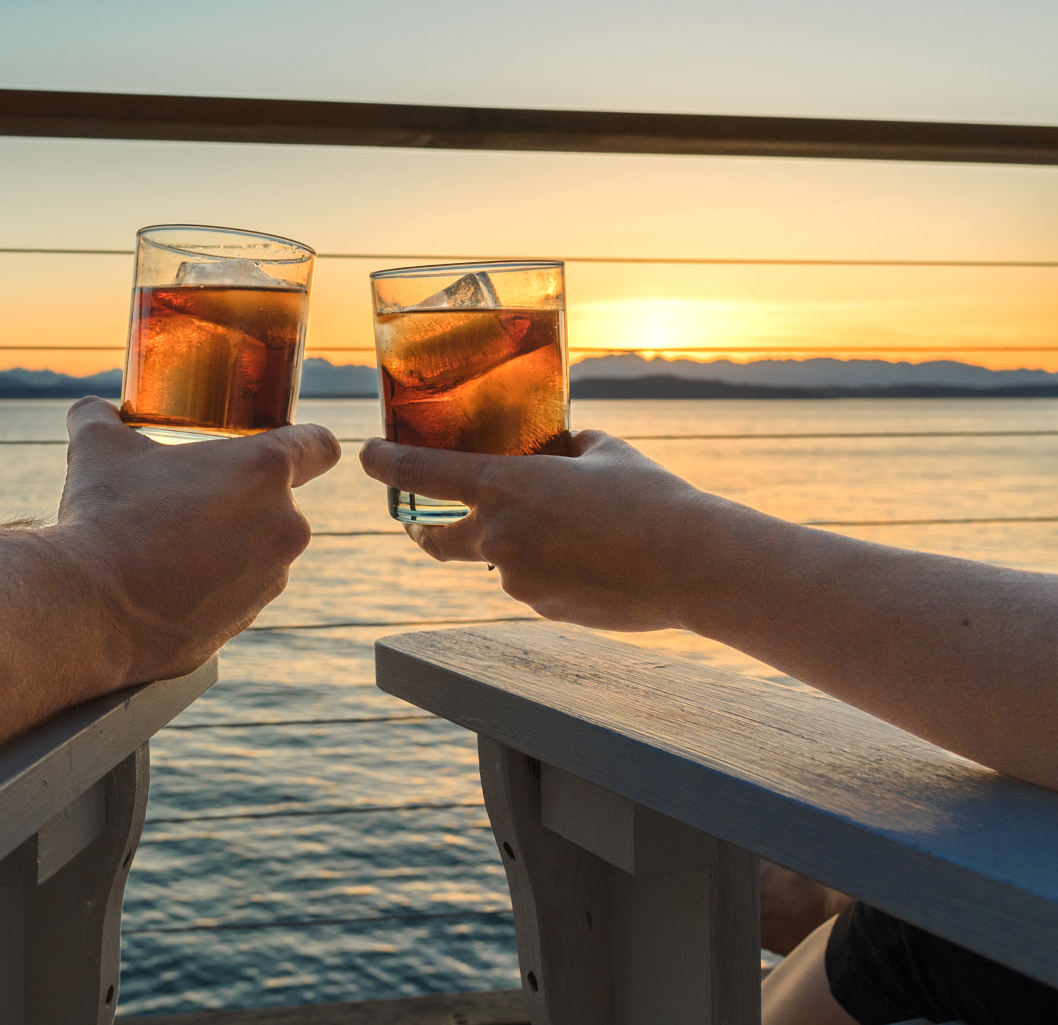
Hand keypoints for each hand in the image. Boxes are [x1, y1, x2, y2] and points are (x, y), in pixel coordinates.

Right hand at [50, 398, 340, 684]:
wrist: (89, 607)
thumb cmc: (105, 515)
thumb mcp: (98, 447)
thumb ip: (100, 417)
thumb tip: (90, 410)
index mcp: (265, 470)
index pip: (320, 445)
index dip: (306, 444)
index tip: (276, 449)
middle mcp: (284, 525)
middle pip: (279, 502)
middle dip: (239, 500)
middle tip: (188, 500)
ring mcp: (270, 579)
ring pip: (257, 550)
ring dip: (225, 545)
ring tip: (168, 547)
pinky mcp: (246, 621)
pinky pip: (235, 593)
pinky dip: (209, 588)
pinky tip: (163, 586)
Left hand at [360, 430, 728, 631]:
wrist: (690, 564)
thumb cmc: (650, 498)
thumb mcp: (603, 452)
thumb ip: (567, 448)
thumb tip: (559, 448)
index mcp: (503, 485)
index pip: (420, 473)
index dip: (386, 464)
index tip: (366, 457)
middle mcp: (497, 535)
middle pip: (434, 538)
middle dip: (423, 530)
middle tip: (423, 522)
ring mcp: (517, 579)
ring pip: (499, 561)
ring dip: (518, 548)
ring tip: (577, 535)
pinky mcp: (543, 610)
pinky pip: (534, 585)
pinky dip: (551, 572)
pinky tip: (595, 562)